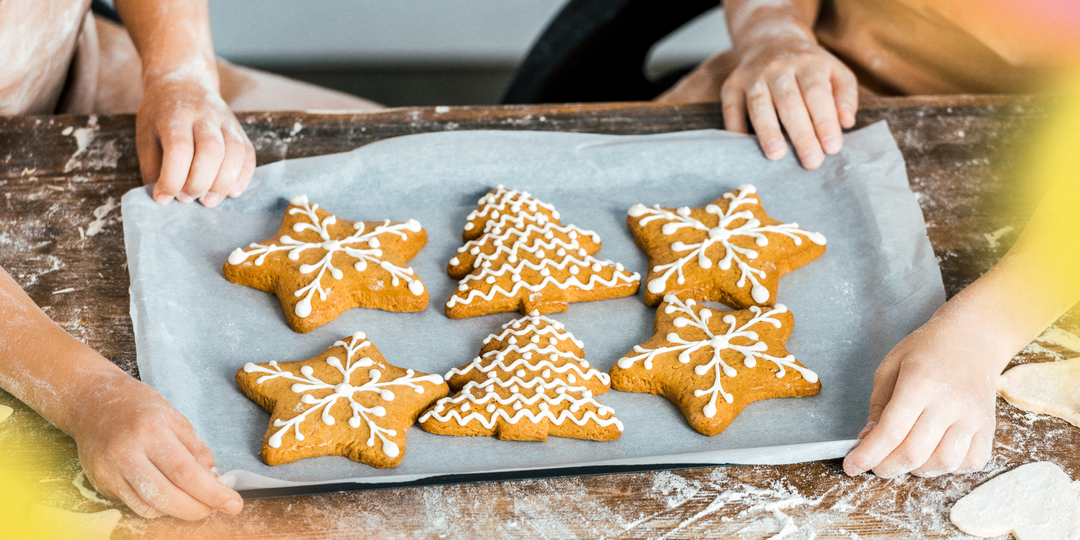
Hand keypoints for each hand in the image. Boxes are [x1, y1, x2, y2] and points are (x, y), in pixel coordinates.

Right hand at [70, 370, 243, 519]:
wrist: (91, 402)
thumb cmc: (138, 406)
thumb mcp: (175, 417)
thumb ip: (196, 448)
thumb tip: (215, 479)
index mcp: (152, 430)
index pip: (187, 472)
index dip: (212, 493)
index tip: (234, 504)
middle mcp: (128, 452)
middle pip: (167, 495)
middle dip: (197, 508)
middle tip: (215, 508)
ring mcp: (110, 470)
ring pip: (150, 506)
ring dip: (179, 510)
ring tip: (195, 502)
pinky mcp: (100, 482)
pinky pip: (135, 506)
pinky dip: (157, 508)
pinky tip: (168, 497)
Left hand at [136, 76, 254, 207]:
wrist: (185, 83)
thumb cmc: (161, 114)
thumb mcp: (145, 134)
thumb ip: (152, 166)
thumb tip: (164, 198)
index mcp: (175, 115)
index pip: (179, 148)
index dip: (172, 178)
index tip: (162, 197)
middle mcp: (204, 116)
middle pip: (211, 151)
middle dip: (199, 183)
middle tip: (187, 198)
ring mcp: (226, 122)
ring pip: (234, 154)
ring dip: (223, 184)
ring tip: (208, 201)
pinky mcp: (240, 131)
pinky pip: (249, 156)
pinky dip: (243, 177)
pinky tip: (231, 192)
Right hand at [722, 35, 857, 168]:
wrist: (770, 40)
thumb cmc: (808, 67)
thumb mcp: (835, 72)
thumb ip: (845, 96)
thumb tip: (846, 122)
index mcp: (809, 63)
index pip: (817, 93)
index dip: (825, 121)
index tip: (832, 148)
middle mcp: (779, 67)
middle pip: (789, 102)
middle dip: (801, 134)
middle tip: (811, 161)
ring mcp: (752, 75)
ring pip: (759, 104)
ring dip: (768, 130)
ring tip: (776, 155)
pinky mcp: (732, 85)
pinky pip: (732, 108)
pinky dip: (736, 127)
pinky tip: (745, 147)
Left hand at [842, 313, 1000, 477]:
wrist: (972, 339)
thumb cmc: (927, 350)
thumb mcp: (890, 368)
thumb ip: (878, 406)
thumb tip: (867, 441)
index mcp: (920, 382)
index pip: (891, 430)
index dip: (868, 454)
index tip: (851, 466)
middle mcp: (950, 402)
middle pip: (914, 452)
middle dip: (886, 467)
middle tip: (874, 465)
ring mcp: (973, 417)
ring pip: (943, 463)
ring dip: (916, 469)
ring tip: (904, 455)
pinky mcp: (988, 428)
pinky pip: (969, 463)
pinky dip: (947, 468)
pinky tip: (933, 454)